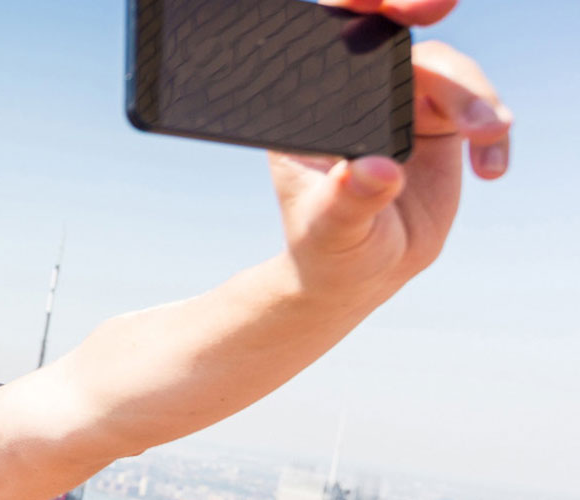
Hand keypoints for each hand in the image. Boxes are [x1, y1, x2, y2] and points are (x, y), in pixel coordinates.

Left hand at [270, 0, 511, 295]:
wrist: (362, 271)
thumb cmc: (330, 245)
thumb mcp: (333, 227)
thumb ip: (350, 198)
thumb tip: (376, 171)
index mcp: (312, 105)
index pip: (333, 41)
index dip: (365, 8)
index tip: (399, 7)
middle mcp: (356, 95)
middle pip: (399, 47)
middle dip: (434, 39)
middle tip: (456, 56)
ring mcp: (399, 104)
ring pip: (445, 71)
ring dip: (474, 96)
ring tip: (489, 135)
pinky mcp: (437, 124)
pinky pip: (476, 107)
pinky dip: (493, 131)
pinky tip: (491, 170)